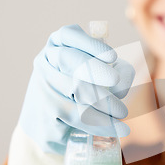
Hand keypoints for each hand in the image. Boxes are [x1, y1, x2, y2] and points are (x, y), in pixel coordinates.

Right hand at [20, 24, 133, 153]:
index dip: (90, 44)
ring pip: (75, 94)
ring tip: (123, 113)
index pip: (67, 35)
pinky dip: (100, 124)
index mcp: (56, 47)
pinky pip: (76, 119)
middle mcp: (44, 65)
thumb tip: (123, 81)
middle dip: (94, 69)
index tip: (112, 55)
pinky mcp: (44, 119)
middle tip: (115, 80)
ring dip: (103, 103)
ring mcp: (41, 92)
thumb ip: (113, 71)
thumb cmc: (78, 92)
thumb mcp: (94, 75)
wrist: (46, 125)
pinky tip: (117, 129)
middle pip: (68, 61)